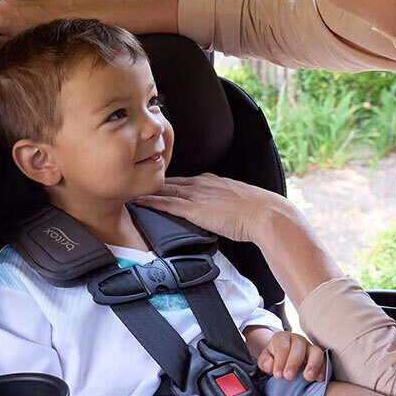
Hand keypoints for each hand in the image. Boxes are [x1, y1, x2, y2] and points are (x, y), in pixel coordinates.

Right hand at [0, 0, 88, 36]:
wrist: (71, 12)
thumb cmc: (51, 27)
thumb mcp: (22, 43)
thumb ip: (0, 44)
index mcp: (2, 16)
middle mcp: (6, 2)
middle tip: (15, 34)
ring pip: (4, 8)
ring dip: (12, 16)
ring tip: (28, 24)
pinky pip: (16, 0)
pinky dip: (21, 8)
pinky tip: (34, 15)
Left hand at [136, 173, 293, 242]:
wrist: (265, 214)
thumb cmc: (259, 212)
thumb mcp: (239, 204)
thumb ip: (226, 206)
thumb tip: (224, 215)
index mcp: (213, 182)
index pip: (185, 180)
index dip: (169, 183)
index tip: (157, 184)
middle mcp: (202, 184)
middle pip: (171, 182)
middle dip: (153, 183)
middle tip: (135, 183)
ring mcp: (197, 196)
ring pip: (165, 190)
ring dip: (147, 191)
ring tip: (130, 191)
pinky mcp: (195, 210)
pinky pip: (167, 204)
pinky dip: (151, 202)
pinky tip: (139, 201)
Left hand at [258, 331, 325, 382]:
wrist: (283, 358)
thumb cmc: (274, 359)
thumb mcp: (266, 359)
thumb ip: (265, 362)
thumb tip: (270, 366)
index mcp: (282, 338)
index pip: (282, 346)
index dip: (280, 360)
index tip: (278, 375)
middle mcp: (298, 340)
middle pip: (299, 347)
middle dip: (294, 362)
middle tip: (288, 377)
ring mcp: (310, 347)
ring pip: (316, 351)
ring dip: (312, 364)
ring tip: (308, 377)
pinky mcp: (319, 356)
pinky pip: (325, 360)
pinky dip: (323, 369)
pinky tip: (319, 379)